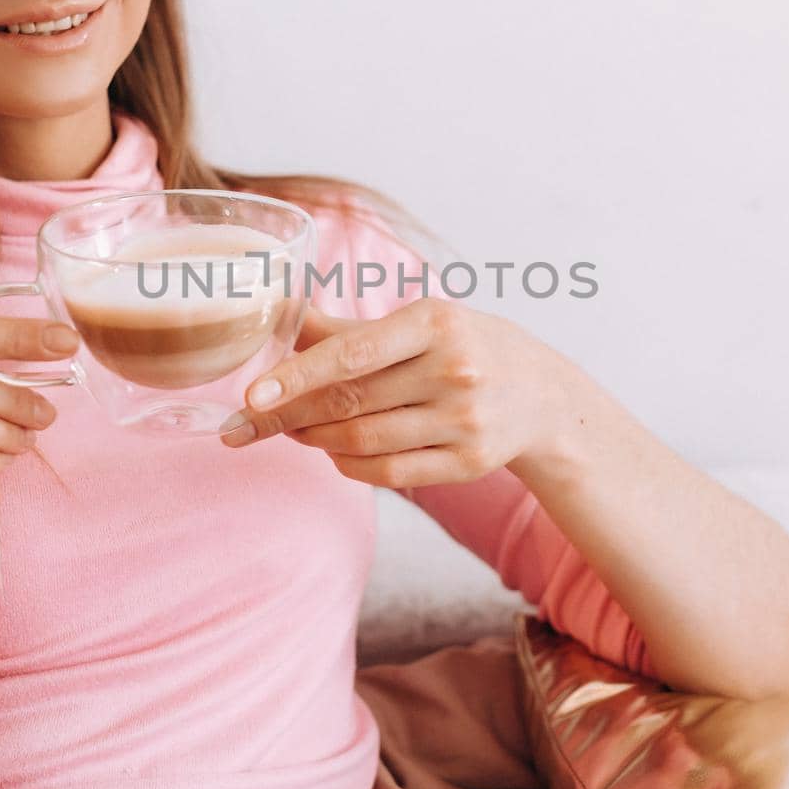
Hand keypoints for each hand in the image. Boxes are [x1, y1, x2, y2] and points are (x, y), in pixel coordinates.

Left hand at [217, 297, 577, 487]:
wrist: (543, 395)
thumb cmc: (465, 347)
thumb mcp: (420, 322)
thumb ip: (348, 329)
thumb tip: (280, 316)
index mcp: (436, 323)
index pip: (353, 353)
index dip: (297, 375)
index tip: (250, 394)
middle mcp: (454, 371)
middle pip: (350, 402)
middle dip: (288, 414)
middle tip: (245, 421)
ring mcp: (464, 421)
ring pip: (363, 440)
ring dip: (314, 439)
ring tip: (290, 429)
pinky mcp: (468, 462)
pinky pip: (389, 472)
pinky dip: (348, 465)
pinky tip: (331, 452)